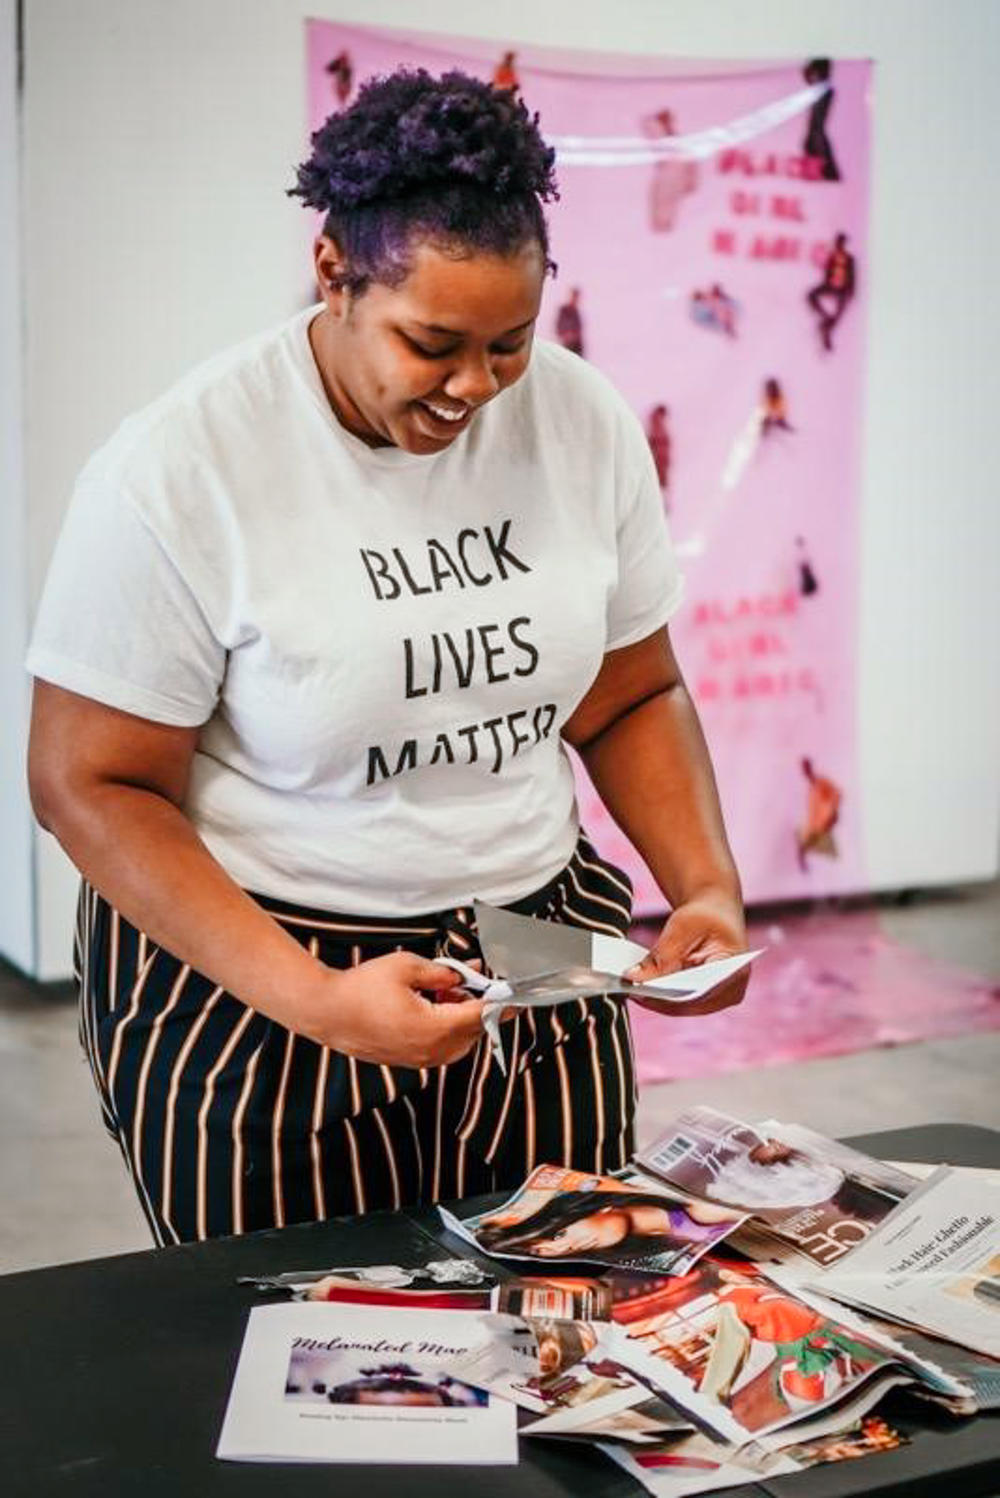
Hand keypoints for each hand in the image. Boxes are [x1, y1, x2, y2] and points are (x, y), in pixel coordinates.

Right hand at [304, 951, 486, 1066]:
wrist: (326, 1012)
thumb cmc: (361, 989)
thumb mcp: (406, 967)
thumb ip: (441, 973)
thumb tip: (461, 976)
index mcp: (433, 1029)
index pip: (480, 1017)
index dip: (500, 1004)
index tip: (516, 996)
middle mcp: (429, 1051)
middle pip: (472, 1032)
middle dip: (477, 1006)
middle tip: (472, 982)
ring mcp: (418, 1059)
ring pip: (457, 1042)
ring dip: (460, 1018)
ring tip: (445, 991)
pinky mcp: (407, 1060)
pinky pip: (439, 1048)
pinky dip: (444, 1028)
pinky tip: (431, 1005)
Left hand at [623, 890, 749, 1015]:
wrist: (714, 914)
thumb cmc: (704, 916)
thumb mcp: (682, 928)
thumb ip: (661, 956)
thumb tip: (633, 979)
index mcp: (735, 972)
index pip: (701, 992)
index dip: (670, 995)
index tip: (642, 991)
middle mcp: (731, 992)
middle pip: (690, 1004)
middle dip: (658, 998)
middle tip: (629, 989)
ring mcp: (718, 999)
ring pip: (681, 1007)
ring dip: (656, 999)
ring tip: (631, 988)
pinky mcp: (704, 1000)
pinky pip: (678, 1003)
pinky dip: (659, 995)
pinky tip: (640, 987)